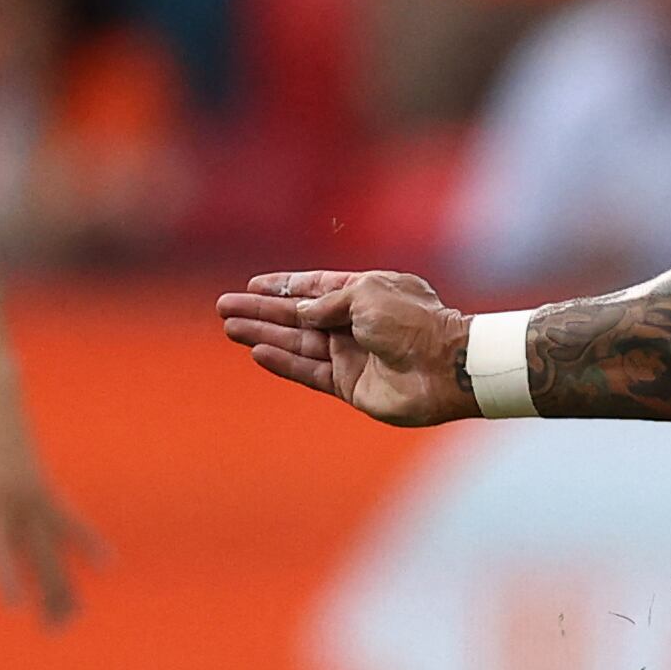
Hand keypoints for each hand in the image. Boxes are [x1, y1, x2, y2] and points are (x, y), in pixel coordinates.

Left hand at [0, 366, 102, 624]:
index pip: (0, 546)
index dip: (6, 575)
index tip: (16, 605)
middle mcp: (25, 502)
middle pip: (40, 556)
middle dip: (48, 594)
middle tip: (55, 630)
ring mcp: (41, 497)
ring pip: (58, 549)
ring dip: (66, 582)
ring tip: (75, 616)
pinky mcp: (47, 491)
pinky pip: (71, 524)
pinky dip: (86, 543)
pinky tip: (106, 564)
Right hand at [217, 270, 478, 425]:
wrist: (446, 367)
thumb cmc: (413, 323)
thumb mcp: (366, 294)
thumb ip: (328, 302)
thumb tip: (300, 310)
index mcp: (368, 293)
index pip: (317, 288)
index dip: (285, 287)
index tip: (252, 284)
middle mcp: (358, 324)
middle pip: (299, 317)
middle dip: (262, 310)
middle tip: (224, 306)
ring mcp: (354, 355)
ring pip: (298, 343)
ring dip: (264, 334)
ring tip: (229, 327)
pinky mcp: (351, 385)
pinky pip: (309, 372)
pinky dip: (283, 362)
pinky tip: (257, 352)